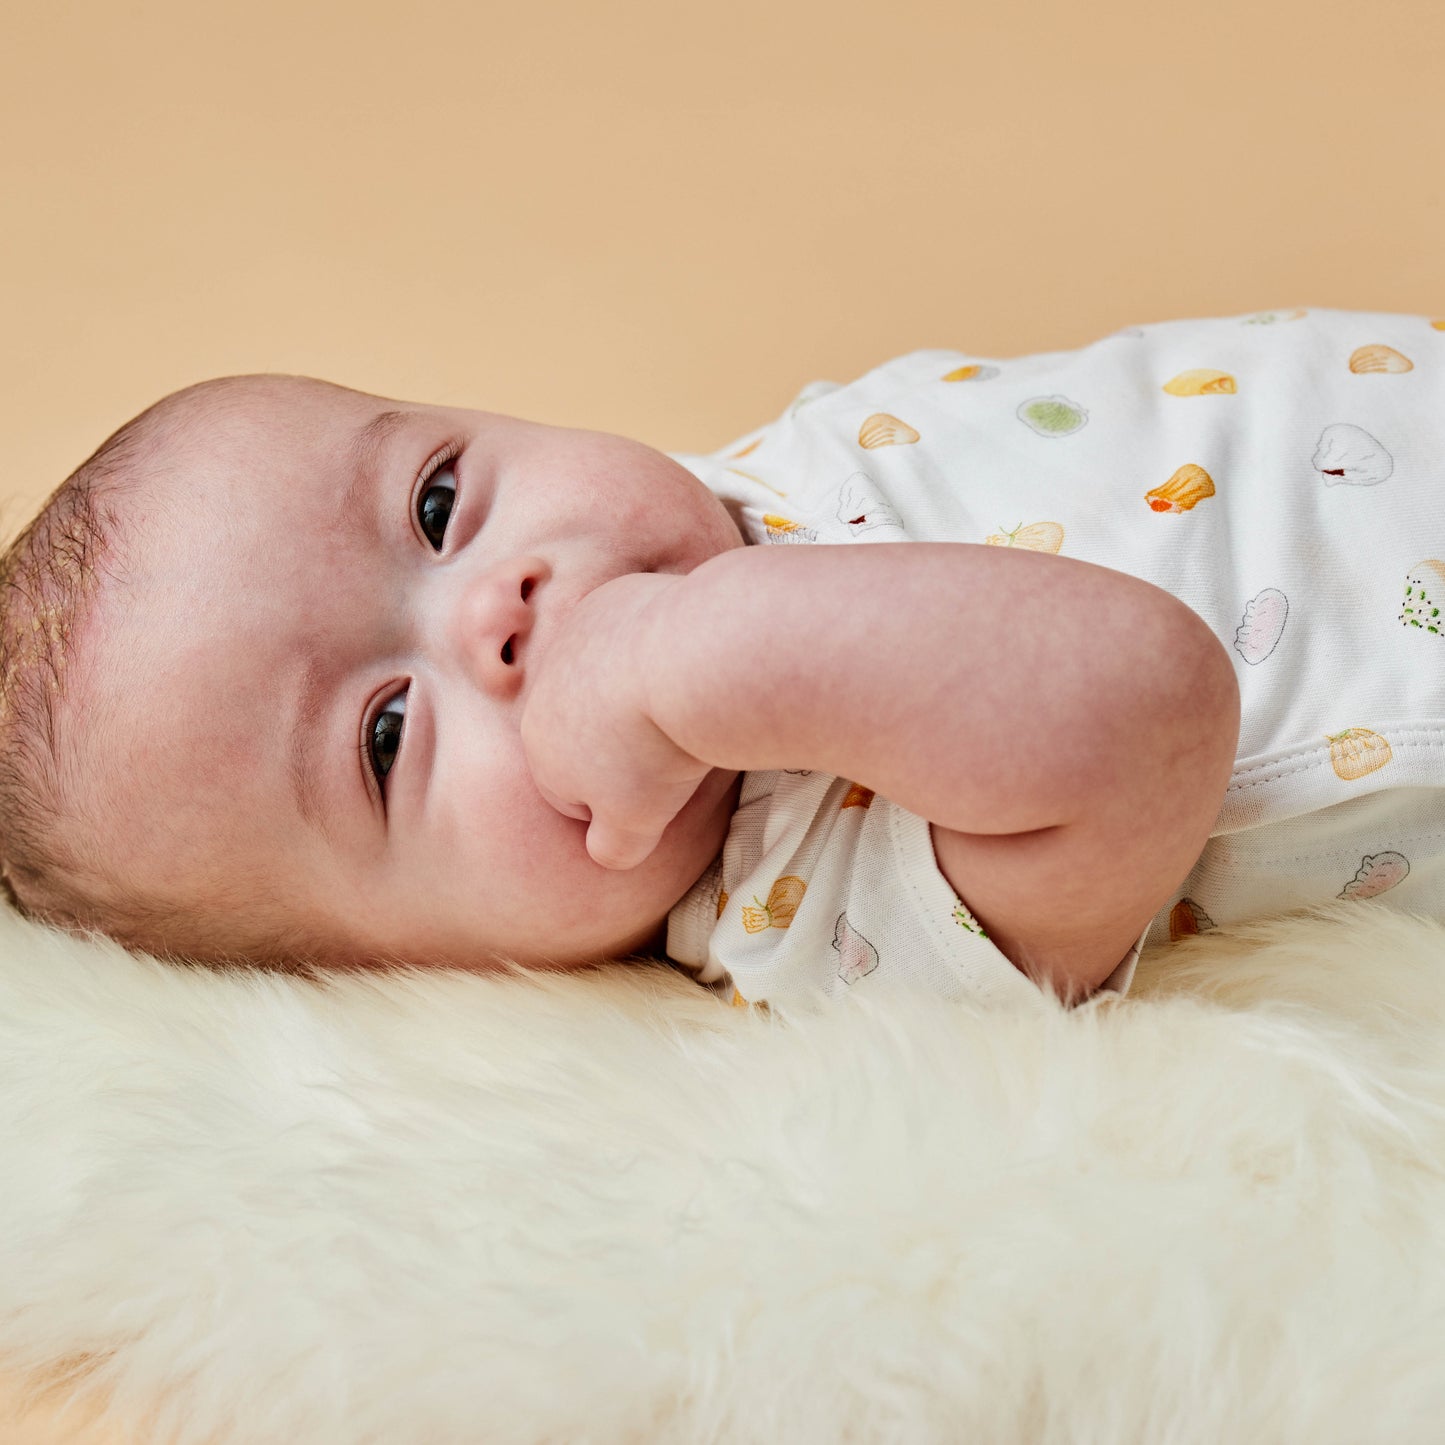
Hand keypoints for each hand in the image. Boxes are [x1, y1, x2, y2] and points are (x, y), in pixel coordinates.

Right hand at [520, 571, 714, 869]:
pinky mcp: (612, 597)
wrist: (688, 663)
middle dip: (622, 738)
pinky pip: (631, 631)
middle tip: (672, 747)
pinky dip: (653, 644)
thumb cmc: (656, 755)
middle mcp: (544, 687)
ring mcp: (575, 636)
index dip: (620, 793)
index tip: (657, 788)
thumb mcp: (633, 828)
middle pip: (585, 724)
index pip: (572, 784)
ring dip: (635, 690)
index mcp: (539, 746)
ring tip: (681, 704)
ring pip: (605, 674)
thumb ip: (611, 847)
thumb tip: (606, 851)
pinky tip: (685, 659)